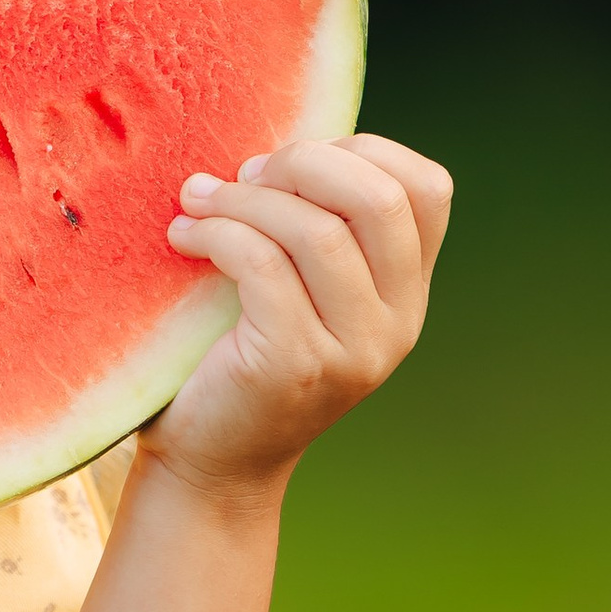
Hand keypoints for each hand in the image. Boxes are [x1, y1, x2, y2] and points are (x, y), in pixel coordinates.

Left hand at [143, 130, 450, 500]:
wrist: (212, 462)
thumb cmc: (241, 355)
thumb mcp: (297, 286)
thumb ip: (313, 224)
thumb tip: (277, 149)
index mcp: (405, 293)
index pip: (427, 188)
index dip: (359, 149)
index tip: (287, 163)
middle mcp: (395, 323)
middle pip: (381, 198)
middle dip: (303, 162)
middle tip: (241, 175)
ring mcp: (352, 350)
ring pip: (316, 230)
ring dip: (242, 199)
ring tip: (195, 203)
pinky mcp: (295, 365)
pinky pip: (262, 265)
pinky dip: (216, 234)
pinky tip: (182, 238)